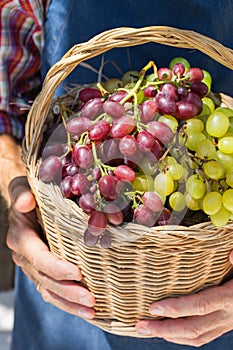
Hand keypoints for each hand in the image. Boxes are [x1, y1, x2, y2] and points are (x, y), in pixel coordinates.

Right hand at [7, 176, 94, 319]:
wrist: (27, 203)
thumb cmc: (30, 192)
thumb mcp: (23, 187)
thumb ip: (21, 193)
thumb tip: (25, 203)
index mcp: (21, 238)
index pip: (38, 257)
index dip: (56, 267)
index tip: (77, 273)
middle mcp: (26, 257)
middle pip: (46, 279)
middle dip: (68, 291)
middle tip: (91, 299)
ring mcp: (34, 267)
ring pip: (50, 291)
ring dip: (70, 303)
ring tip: (92, 310)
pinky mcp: (44, 273)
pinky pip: (53, 292)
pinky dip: (68, 303)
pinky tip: (86, 310)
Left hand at [135, 272, 232, 345]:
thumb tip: (230, 255)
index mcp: (230, 298)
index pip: (199, 306)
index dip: (176, 309)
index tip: (153, 308)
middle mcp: (227, 316)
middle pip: (193, 329)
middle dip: (164, 329)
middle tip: (140, 325)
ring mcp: (225, 324)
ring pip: (196, 338)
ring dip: (170, 336)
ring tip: (148, 330)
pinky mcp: (224, 327)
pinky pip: (202, 338)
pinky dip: (182, 338)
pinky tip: (168, 332)